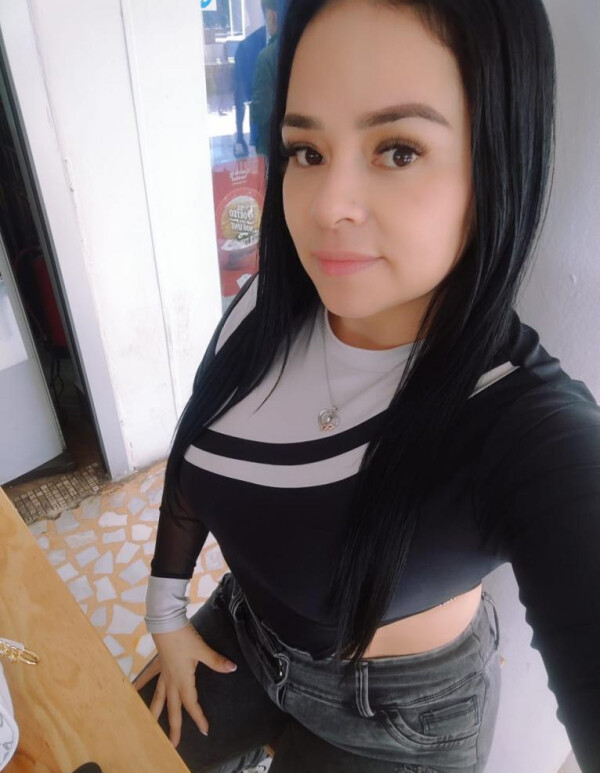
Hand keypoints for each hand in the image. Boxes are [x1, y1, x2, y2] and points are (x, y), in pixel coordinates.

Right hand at [136, 624, 237, 747]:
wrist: (166, 624)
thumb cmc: (184, 637)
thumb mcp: (202, 650)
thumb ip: (216, 661)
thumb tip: (232, 668)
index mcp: (183, 680)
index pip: (192, 704)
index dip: (198, 717)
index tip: (204, 730)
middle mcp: (171, 681)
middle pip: (173, 708)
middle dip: (174, 727)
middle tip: (173, 744)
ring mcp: (163, 673)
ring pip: (158, 698)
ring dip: (155, 713)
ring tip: (150, 726)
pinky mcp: (159, 664)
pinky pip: (150, 677)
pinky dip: (141, 684)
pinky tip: (132, 691)